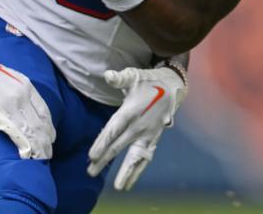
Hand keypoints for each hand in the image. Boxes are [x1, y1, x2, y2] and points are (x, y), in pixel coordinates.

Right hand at [0, 54, 54, 159]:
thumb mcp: (11, 77)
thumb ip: (21, 91)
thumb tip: (26, 106)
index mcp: (26, 87)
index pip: (45, 111)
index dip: (49, 126)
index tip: (50, 136)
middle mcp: (23, 97)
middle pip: (41, 123)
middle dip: (46, 140)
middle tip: (48, 151)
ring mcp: (12, 107)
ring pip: (33, 132)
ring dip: (39, 147)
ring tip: (42, 157)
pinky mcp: (0, 117)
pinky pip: (18, 135)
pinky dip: (26, 147)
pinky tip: (28, 155)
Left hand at [87, 66, 187, 190]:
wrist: (172, 87)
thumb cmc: (147, 80)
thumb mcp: (133, 75)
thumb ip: (119, 78)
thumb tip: (107, 75)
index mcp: (132, 111)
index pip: (114, 130)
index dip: (102, 142)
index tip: (91, 155)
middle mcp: (140, 125)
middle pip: (119, 145)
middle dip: (105, 159)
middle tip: (91, 171)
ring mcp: (148, 134)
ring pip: (136, 156)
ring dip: (126, 171)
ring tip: (119, 186)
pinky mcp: (154, 139)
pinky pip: (146, 157)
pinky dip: (139, 170)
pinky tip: (131, 182)